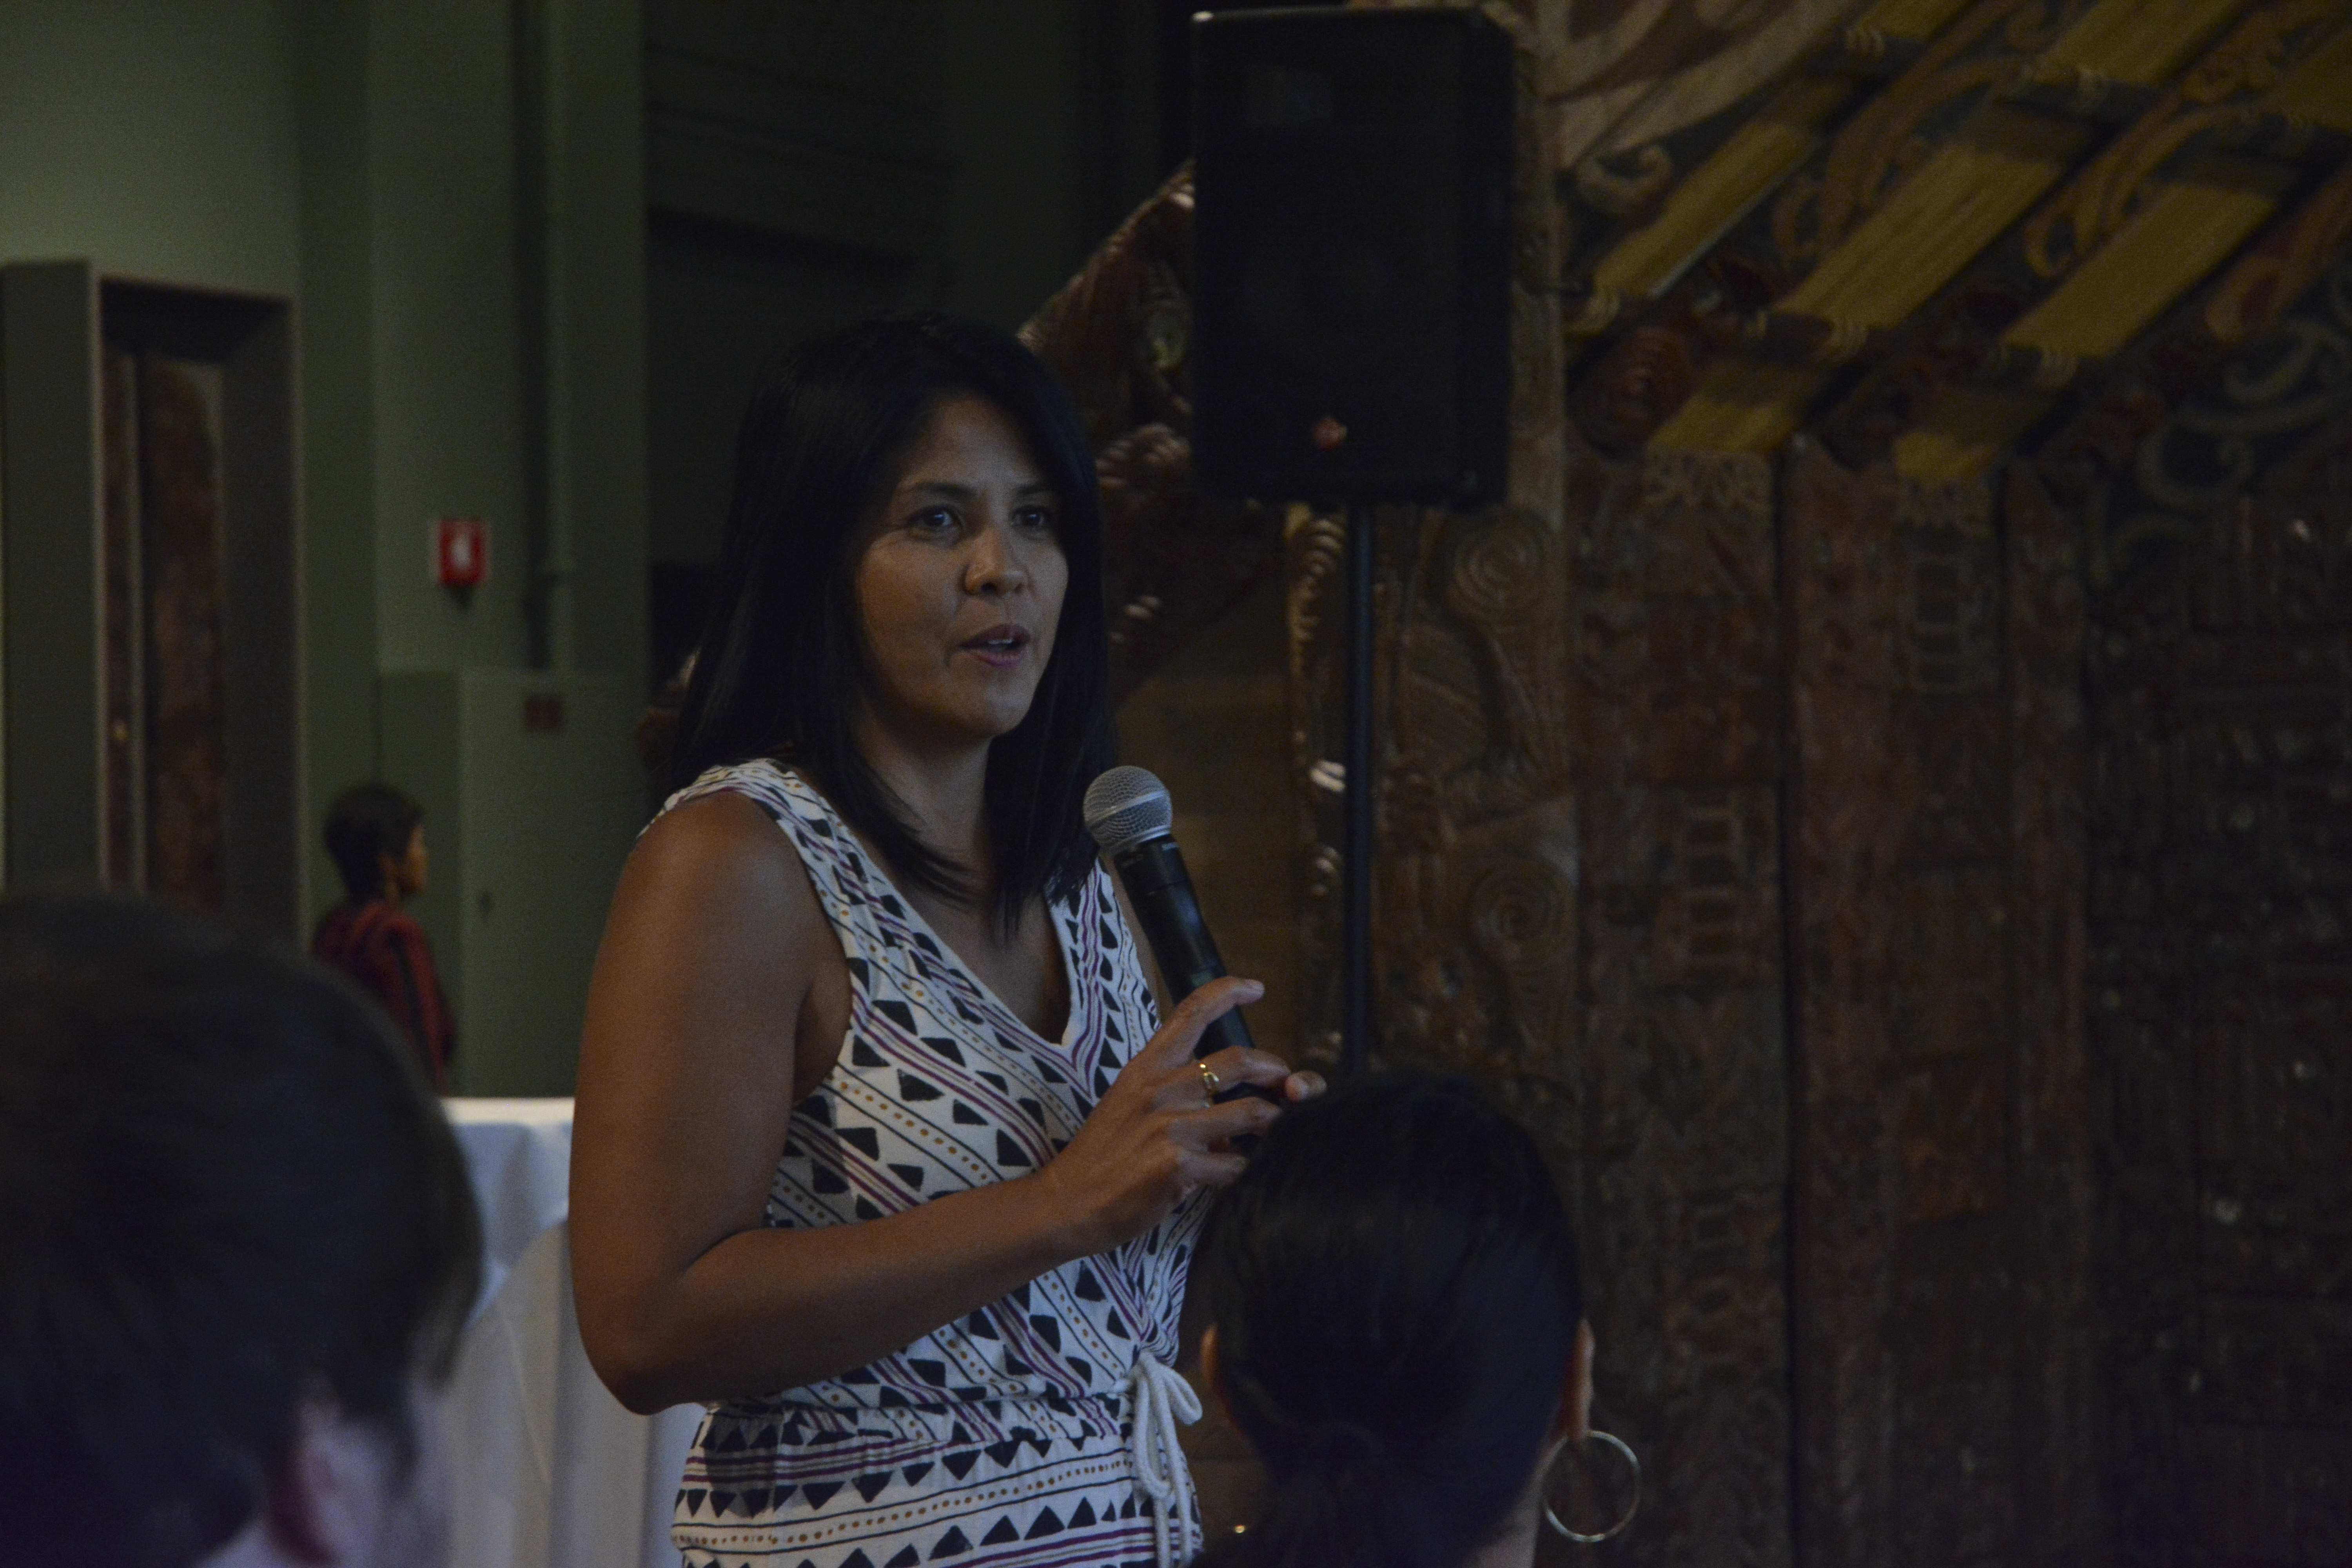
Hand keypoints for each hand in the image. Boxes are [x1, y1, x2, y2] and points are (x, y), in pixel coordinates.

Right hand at [1035, 977, 1306, 1252]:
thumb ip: (1173, 1090)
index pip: (1191, 1013)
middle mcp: (1161, 1090)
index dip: (1228, 992)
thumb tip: (1221, 1097)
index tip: (1255, 987)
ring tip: (1270, 1132)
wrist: (1071, 1202)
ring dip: (1270, 1124)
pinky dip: (1239, 1170)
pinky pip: (1234, 1163)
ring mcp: (1171, 1126)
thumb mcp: (1128, 1102)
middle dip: (1275, 1070)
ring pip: (1251, 1113)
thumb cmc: (1103, 1154)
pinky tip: (1226, 1175)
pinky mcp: (1179, 1165)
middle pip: (1238, 1060)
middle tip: (1286, 1082)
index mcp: (1146, 1068)